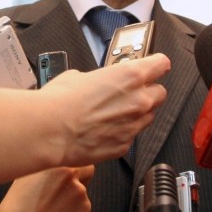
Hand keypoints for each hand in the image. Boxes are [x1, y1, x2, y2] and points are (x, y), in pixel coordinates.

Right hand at [43, 54, 168, 166]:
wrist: (50, 131)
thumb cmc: (60, 102)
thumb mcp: (77, 76)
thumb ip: (97, 79)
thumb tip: (93, 84)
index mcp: (130, 76)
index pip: (161, 65)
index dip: (156, 66)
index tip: (153, 68)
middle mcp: (138, 101)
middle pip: (160, 94)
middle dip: (148, 93)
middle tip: (130, 94)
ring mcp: (133, 126)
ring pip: (148, 118)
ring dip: (136, 115)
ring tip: (112, 115)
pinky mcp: (123, 146)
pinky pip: (130, 138)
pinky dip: (121, 134)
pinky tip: (102, 131)